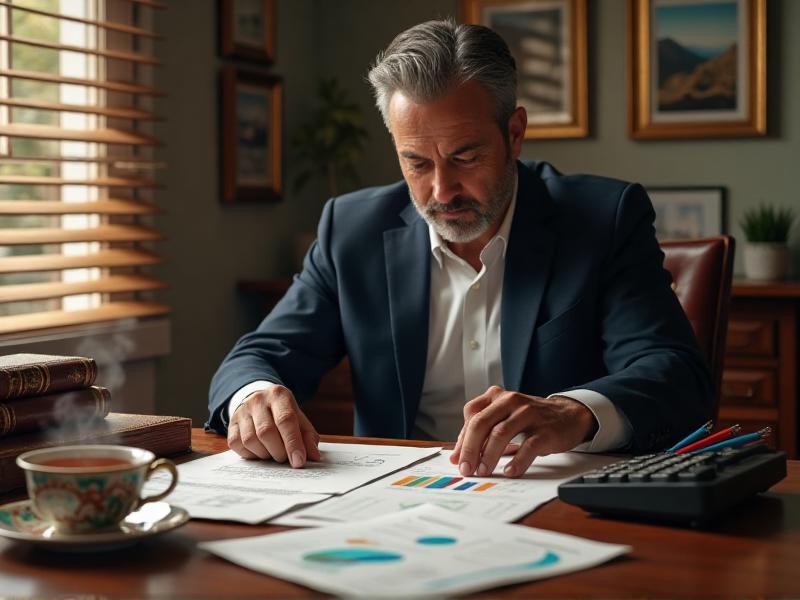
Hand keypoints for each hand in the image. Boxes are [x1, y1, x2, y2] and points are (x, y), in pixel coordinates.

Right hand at [227, 385, 320, 466]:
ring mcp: (242, 411)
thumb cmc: (282, 413)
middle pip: (266, 432)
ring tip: (273, 453)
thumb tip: (313, 456)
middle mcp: (258, 400)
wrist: (257, 400)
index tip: (298, 461)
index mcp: (279, 395)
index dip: (293, 443)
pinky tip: (260, 451)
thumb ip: (307, 436)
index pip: (285, 420)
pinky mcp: (231, 424)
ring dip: (265, 454)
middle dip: (279, 451)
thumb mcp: (298, 418)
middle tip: (285, 458)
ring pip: (250, 440)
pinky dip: (251, 454)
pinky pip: (237, 444)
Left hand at [450, 386, 596, 477]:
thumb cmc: (530, 419)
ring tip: (484, 471)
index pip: (471, 415)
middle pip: (482, 423)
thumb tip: (456, 456)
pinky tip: (509, 472)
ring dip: (489, 456)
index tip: (458, 460)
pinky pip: (528, 447)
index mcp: (497, 396)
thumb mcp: (504, 418)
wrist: (569, 415)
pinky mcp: (545, 430)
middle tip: (466, 469)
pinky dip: (517, 462)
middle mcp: (510, 401)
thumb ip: (481, 433)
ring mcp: (529, 413)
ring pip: (501, 433)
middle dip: (470, 448)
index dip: (462, 439)